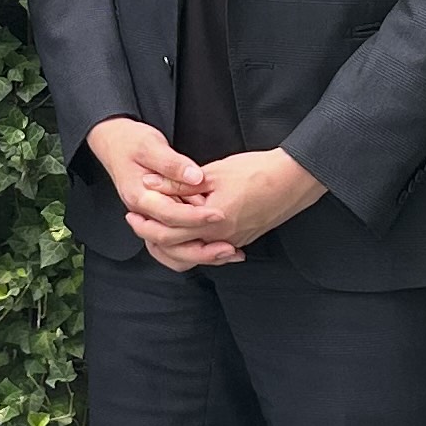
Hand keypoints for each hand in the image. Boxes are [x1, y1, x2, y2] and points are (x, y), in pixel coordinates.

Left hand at [91, 120, 326, 269]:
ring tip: (157, 227)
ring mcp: (232, 243)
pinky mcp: (241, 240)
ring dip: (172, 243)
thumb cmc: (257, 171)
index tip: (132, 212)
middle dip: (152, 235)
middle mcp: (221, 239)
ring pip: (193, 254)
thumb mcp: (214, 172)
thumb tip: (150, 185)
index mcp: (212, 221)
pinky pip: (210, 250)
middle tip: (136, 222)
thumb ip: (180, 183)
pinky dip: (193, 244)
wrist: (294, 181)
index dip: (145, 223)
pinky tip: (185, 234)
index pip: (167, 232)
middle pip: (176, 248)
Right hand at [92, 118, 229, 271]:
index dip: (195, 217)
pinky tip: (216, 248)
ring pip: (172, 249)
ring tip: (228, 252)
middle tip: (229, 246)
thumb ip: (172, 164)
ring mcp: (150, 218)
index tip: (219, 214)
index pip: (169, 214)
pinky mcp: (159, 218)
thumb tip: (195, 178)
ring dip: (200, 254)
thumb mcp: (151, 145)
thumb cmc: (131, 142)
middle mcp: (143, 213)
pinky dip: (194, 249)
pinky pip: (175, 244)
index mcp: (140, 196)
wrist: (114, 143)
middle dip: (201, 247)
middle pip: (170, 240)